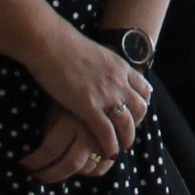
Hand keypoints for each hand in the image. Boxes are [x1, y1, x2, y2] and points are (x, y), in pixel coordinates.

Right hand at [22, 27, 148, 177]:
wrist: (50, 42)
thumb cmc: (63, 44)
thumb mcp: (94, 53)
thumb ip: (103, 66)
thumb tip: (99, 72)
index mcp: (120, 66)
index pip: (144, 90)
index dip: (141, 105)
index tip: (133, 115)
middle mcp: (118, 81)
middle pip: (140, 109)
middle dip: (136, 124)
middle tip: (126, 133)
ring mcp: (105, 94)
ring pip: (126, 124)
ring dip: (125, 139)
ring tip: (119, 148)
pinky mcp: (88, 106)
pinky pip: (106, 132)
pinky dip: (110, 145)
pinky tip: (107, 152)